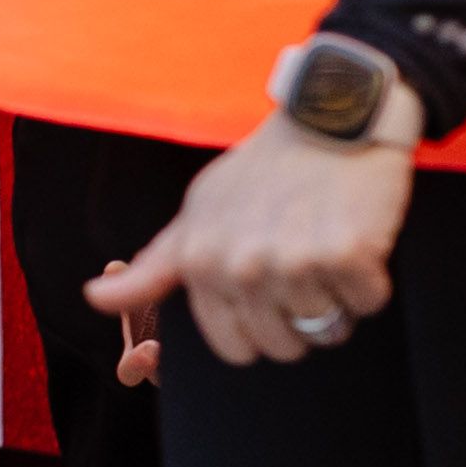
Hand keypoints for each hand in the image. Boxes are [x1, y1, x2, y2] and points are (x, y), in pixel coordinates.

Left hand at [88, 117, 412, 368]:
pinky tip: (357, 237)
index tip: (270, 292)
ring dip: (337, 295)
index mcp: (201, 262)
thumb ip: (153, 268)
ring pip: (327, 328)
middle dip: (301, 317)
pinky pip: (367, 302)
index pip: (235, 349)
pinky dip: (370, 280)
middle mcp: (241, 266)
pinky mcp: (346, 252)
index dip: (261, 329)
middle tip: (305, 262)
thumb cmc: (264, 171)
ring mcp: (293, 260)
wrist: (329, 117)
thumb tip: (94, 298)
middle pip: (283, 345)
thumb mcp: (197, 213)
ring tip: (327, 245)